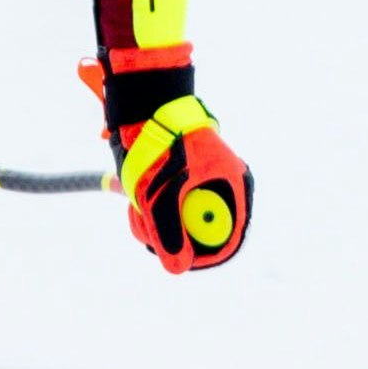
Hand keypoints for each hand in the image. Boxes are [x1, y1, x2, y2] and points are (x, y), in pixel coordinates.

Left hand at [85, 45, 252, 272]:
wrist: (141, 101)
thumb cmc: (158, 141)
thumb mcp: (160, 191)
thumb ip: (168, 232)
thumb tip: (176, 267)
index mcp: (232, 185)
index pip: (230, 237)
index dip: (204, 255)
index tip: (176, 259)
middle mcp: (221, 187)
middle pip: (202, 234)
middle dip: (171, 237)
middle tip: (146, 227)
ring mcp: (200, 184)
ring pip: (181, 224)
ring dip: (156, 223)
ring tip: (138, 207)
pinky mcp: (180, 182)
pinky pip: (169, 209)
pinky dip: (151, 210)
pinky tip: (136, 201)